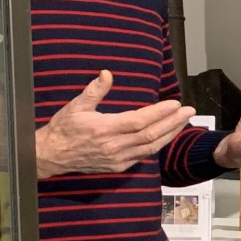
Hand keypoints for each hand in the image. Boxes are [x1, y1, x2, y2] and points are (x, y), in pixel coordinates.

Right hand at [35, 71, 193, 178]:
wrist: (51, 156)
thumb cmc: (63, 128)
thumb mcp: (75, 106)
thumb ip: (94, 90)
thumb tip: (107, 73)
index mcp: (105, 129)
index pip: (140, 120)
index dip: (160, 113)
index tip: (175, 104)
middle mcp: (114, 146)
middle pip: (151, 135)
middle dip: (173, 122)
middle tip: (188, 110)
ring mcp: (118, 159)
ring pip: (151, 148)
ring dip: (170, 134)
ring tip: (183, 122)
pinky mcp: (118, 167)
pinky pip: (143, 156)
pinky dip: (157, 146)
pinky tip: (166, 136)